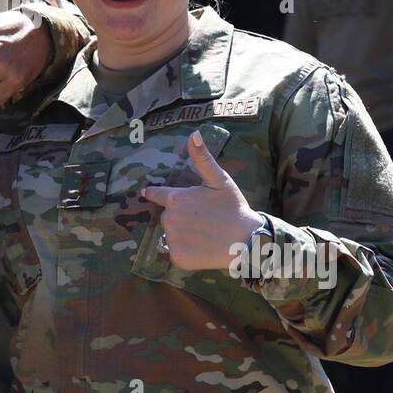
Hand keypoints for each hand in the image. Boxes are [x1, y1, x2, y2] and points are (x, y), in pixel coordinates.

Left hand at [140, 130, 265, 271]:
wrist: (247, 241)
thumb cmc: (233, 208)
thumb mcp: (219, 180)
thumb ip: (202, 158)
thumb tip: (193, 134)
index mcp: (176, 199)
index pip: (156, 194)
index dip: (153, 193)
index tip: (146, 192)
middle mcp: (169, 219)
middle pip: (168, 216)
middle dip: (180, 216)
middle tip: (202, 219)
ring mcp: (172, 240)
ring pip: (171, 234)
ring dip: (182, 234)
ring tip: (203, 234)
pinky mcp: (177, 258)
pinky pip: (175, 252)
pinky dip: (185, 251)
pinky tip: (201, 248)